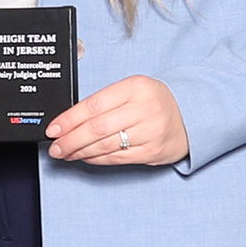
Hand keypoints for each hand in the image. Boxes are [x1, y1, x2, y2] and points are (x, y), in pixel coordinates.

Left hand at [48, 73, 187, 167]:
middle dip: (70, 140)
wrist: (193, 114)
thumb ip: (105, 101)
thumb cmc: (155, 101)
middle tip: (55, 147)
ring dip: (80, 152)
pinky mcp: (153, 151)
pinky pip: (117, 158)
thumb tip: (70, 121)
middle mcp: (144, 109)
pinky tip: (85, 157)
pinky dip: (97, 159)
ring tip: (65, 153)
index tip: (53, 129)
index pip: (93, 105)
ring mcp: (151, 132)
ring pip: (105, 145)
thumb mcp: (133, 89)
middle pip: (97, 128)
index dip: (69, 120)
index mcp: (136, 88)